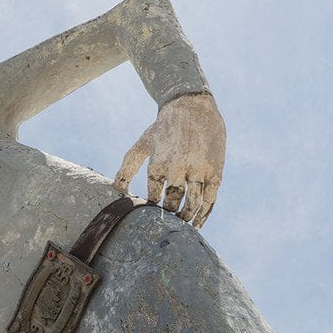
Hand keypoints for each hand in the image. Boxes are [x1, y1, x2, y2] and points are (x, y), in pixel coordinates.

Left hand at [113, 93, 225, 228]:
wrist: (192, 106)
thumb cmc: (163, 128)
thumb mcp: (142, 145)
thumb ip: (127, 168)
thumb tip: (117, 191)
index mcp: (159, 163)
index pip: (152, 196)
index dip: (150, 208)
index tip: (148, 214)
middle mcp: (179, 168)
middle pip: (173, 203)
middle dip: (169, 216)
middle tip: (165, 224)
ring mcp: (199, 170)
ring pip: (193, 204)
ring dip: (187, 218)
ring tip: (181, 227)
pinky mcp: (215, 171)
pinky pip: (211, 199)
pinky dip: (205, 214)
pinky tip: (198, 224)